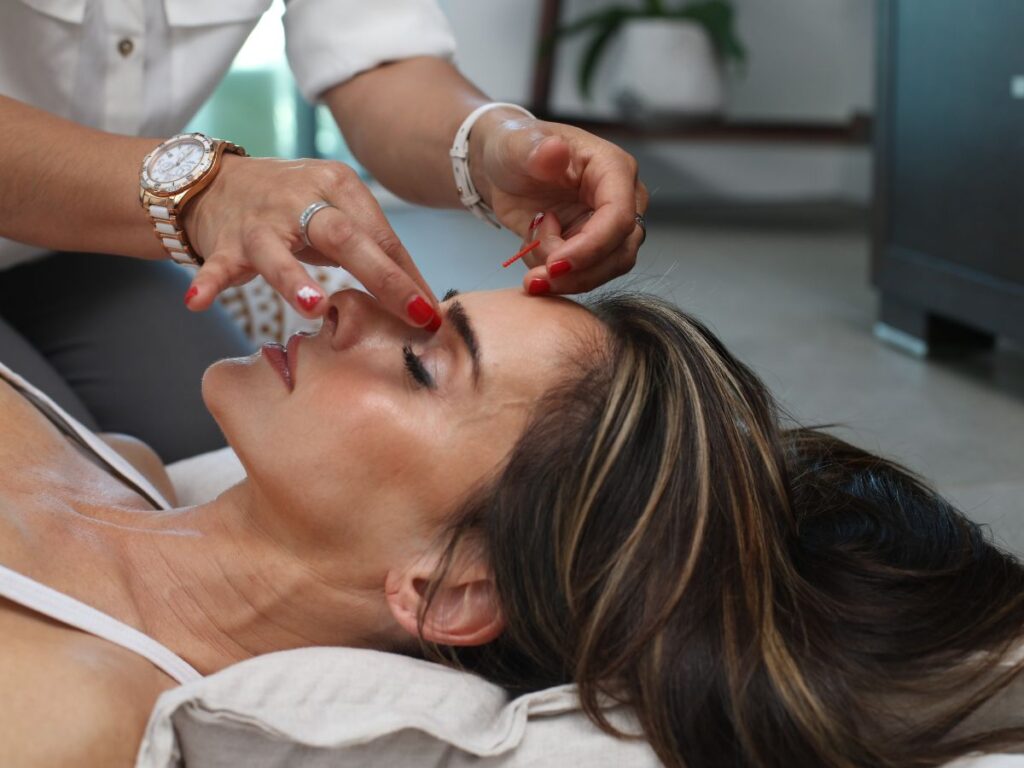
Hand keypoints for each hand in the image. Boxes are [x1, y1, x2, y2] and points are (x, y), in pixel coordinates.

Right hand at [180, 155, 440, 329]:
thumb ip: (376, 251)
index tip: (433, 315)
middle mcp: (301, 198)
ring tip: (313, 306)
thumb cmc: (295, 209)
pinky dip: (208, 283)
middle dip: (383, 277)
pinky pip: (215, 265)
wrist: (216, 182)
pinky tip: (198, 302)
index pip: (381, 236)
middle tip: (413, 313)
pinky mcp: (225, 241)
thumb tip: (425, 302)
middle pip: (345, 237)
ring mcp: (261, 221)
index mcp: (338, 186)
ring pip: (277, 251)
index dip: (409, 277)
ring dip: (294, 279)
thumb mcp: (339, 216)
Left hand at [471, 111, 647, 294]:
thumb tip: (556, 150)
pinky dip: (554, 276)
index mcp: (613, 168)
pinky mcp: (593, 248)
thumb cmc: (516, 149)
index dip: (591, 246)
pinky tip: (531, 250)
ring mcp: (610, 227)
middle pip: (619, 252)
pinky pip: (583, 275)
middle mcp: (622, 200)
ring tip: (530, 268)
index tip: (554, 263)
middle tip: (536, 280)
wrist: (504, 170)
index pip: (619, 216)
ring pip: (604, 270)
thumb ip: (535, 150)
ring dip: (565, 280)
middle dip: (578, 273)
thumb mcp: (516, 145)